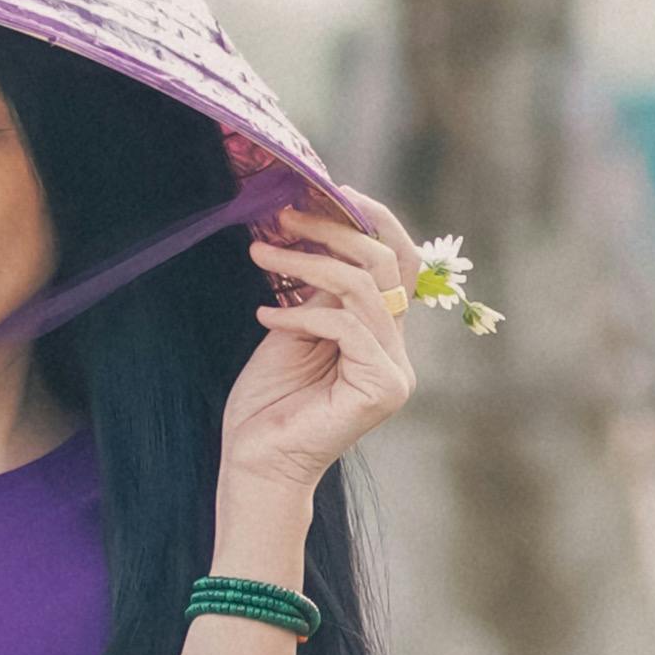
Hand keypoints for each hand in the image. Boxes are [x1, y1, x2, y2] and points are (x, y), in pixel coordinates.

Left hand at [213, 191, 420, 523]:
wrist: (255, 463)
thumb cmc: (268, 404)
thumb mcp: (296, 328)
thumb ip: (320, 290)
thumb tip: (320, 229)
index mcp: (382, 337)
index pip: (399, 263)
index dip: (372, 219)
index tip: (329, 191)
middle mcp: (397, 353)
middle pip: (388, 265)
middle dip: (335, 230)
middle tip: (283, 216)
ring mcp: (394, 373)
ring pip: (364, 288)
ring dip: (306, 264)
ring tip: (262, 257)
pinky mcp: (381, 389)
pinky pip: (345, 325)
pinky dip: (300, 314)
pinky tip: (264, 320)